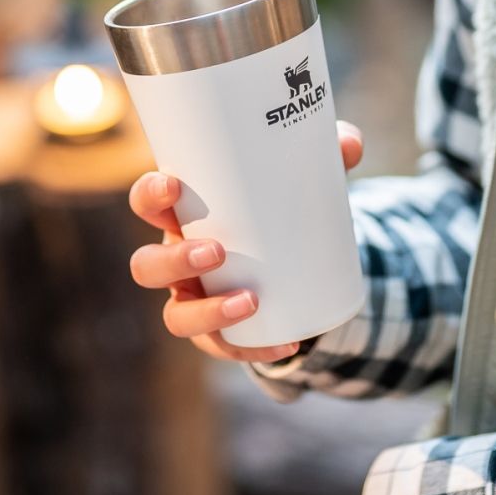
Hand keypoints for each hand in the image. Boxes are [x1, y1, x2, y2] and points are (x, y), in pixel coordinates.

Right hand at [128, 120, 363, 362]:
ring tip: (250, 301)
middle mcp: (175, 262)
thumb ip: (324, 156)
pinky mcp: (218, 333)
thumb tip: (348, 144)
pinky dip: (254, 350)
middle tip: (217, 251)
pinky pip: (224, 348)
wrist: (291, 265)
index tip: (174, 186)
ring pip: (175, 317)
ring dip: (207, 312)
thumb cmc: (278, 212)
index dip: (150, 196)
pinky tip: (287, 344)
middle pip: (147, 267)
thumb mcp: (300, 181)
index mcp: (183, 217)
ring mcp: (193, 300)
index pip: (147, 204)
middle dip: (174, 261)